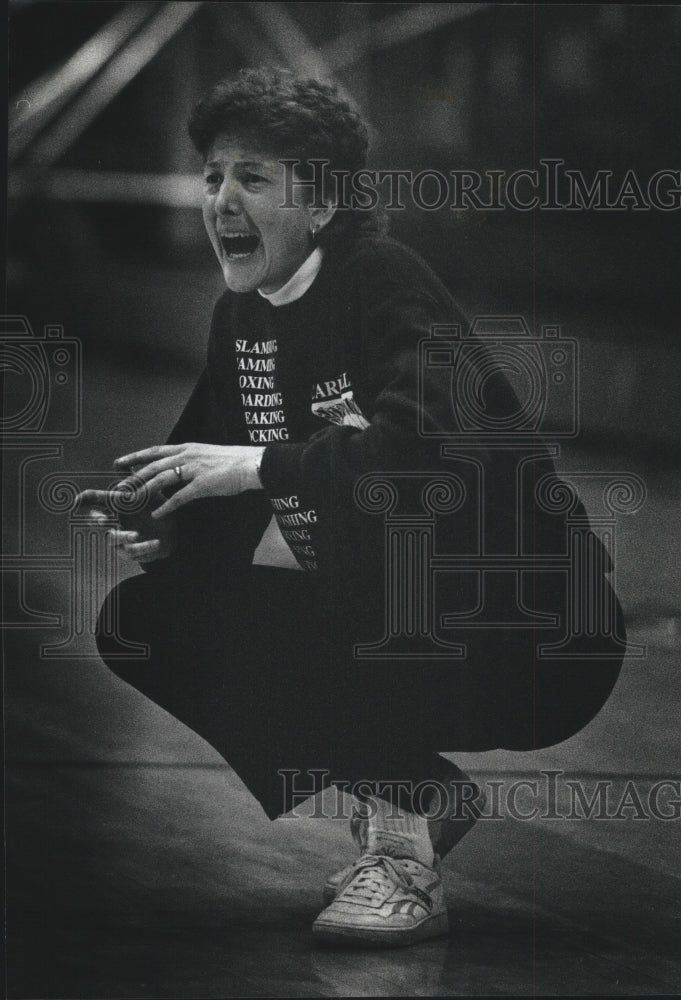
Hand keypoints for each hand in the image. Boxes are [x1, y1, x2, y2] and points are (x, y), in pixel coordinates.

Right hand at [74, 487, 176, 563]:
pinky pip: (134, 552)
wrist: (171, 532)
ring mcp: (120, 539)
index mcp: (113, 506)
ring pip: (115, 539)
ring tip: (136, 534)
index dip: (85, 501)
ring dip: (124, 536)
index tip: (76, 500)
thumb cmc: (152, 510)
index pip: (96, 501)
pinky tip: (157, 543)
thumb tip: (116, 462)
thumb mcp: (146, 492)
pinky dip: (145, 547)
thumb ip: (132, 478)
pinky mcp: (131, 552)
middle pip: (99, 523)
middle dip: (99, 521)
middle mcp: (113, 523)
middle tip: (102, 519)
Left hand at [113, 443, 264, 518]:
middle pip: (153, 465)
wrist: (252, 463)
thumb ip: (190, 460)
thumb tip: (177, 467)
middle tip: (118, 486)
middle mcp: (187, 455)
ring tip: (132, 501)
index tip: (119, 462)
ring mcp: (194, 469)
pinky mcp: (203, 484)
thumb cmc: (233, 461)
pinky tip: (157, 514)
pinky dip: (167, 506)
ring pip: (162, 479)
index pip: (155, 451)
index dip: (135, 456)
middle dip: (133, 476)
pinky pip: (180, 496)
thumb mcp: (206, 454)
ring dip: (144, 490)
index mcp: (187, 448)